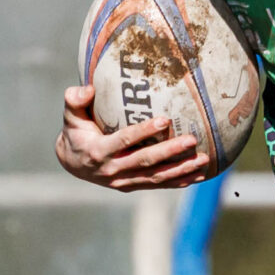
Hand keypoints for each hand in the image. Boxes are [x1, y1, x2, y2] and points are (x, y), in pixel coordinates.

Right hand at [55, 84, 209, 191]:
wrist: (72, 162)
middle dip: (170, 151)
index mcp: (99, 150)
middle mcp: (112, 169)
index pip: (124, 140)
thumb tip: (87, 88)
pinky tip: (198, 175)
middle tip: (192, 140)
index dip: (144, 131)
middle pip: (146, 161)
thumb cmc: (76, 132)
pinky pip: (158, 185)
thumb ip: (74, 100)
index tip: (164, 120)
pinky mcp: (132, 186)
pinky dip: (179, 181)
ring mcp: (123, 181)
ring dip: (181, 169)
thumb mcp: (70, 115)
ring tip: (203, 159)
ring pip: (156, 177)